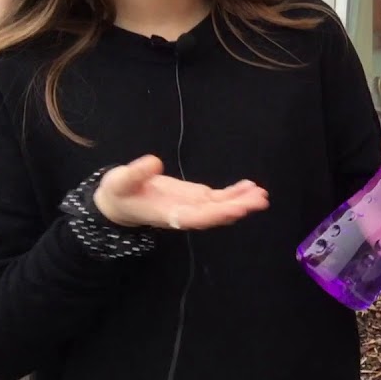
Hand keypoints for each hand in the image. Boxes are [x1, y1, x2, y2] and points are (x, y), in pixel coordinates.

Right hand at [93, 155, 269, 229]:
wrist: (119, 201)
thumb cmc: (118, 192)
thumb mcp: (120, 181)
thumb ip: (135, 173)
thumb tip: (154, 162)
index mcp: (168, 213)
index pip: (195, 217)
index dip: (216, 214)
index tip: (236, 209)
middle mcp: (184, 213)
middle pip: (214, 214)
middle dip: (237, 207)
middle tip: (260, 200)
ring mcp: (192, 205)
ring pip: (220, 206)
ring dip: (241, 201)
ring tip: (262, 194)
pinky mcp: (195, 197)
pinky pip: (217, 198)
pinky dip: (234, 193)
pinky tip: (250, 187)